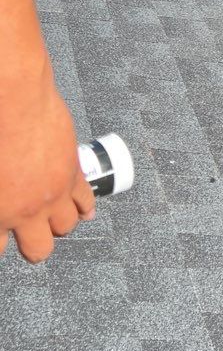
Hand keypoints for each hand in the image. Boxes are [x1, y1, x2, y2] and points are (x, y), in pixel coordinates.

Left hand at [0, 55, 94, 262]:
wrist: (14, 101)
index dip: (0, 242)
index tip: (1, 235)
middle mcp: (27, 211)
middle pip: (38, 249)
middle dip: (31, 244)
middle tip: (24, 232)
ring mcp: (53, 194)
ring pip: (66, 227)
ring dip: (57, 225)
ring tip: (50, 216)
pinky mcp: (73, 173)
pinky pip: (86, 201)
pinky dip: (85, 208)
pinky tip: (82, 210)